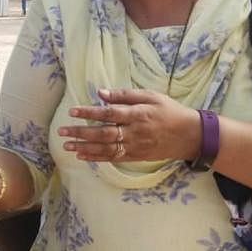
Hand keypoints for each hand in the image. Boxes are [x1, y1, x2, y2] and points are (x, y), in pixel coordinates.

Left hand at [60, 88, 200, 162]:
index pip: (109, 113)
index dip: (89, 112)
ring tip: (67, 145)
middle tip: (62, 131)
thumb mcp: (150, 96)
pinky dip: (96, 157)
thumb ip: (125, 95)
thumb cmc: (169, 111)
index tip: (72, 111)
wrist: (189, 135)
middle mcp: (134, 132)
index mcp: (137, 114)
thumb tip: (101, 93)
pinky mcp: (135, 156)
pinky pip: (112, 158)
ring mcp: (134, 146)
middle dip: (81, 132)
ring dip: (84, 147)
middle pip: (103, 133)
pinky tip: (82, 155)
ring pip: (105, 148)